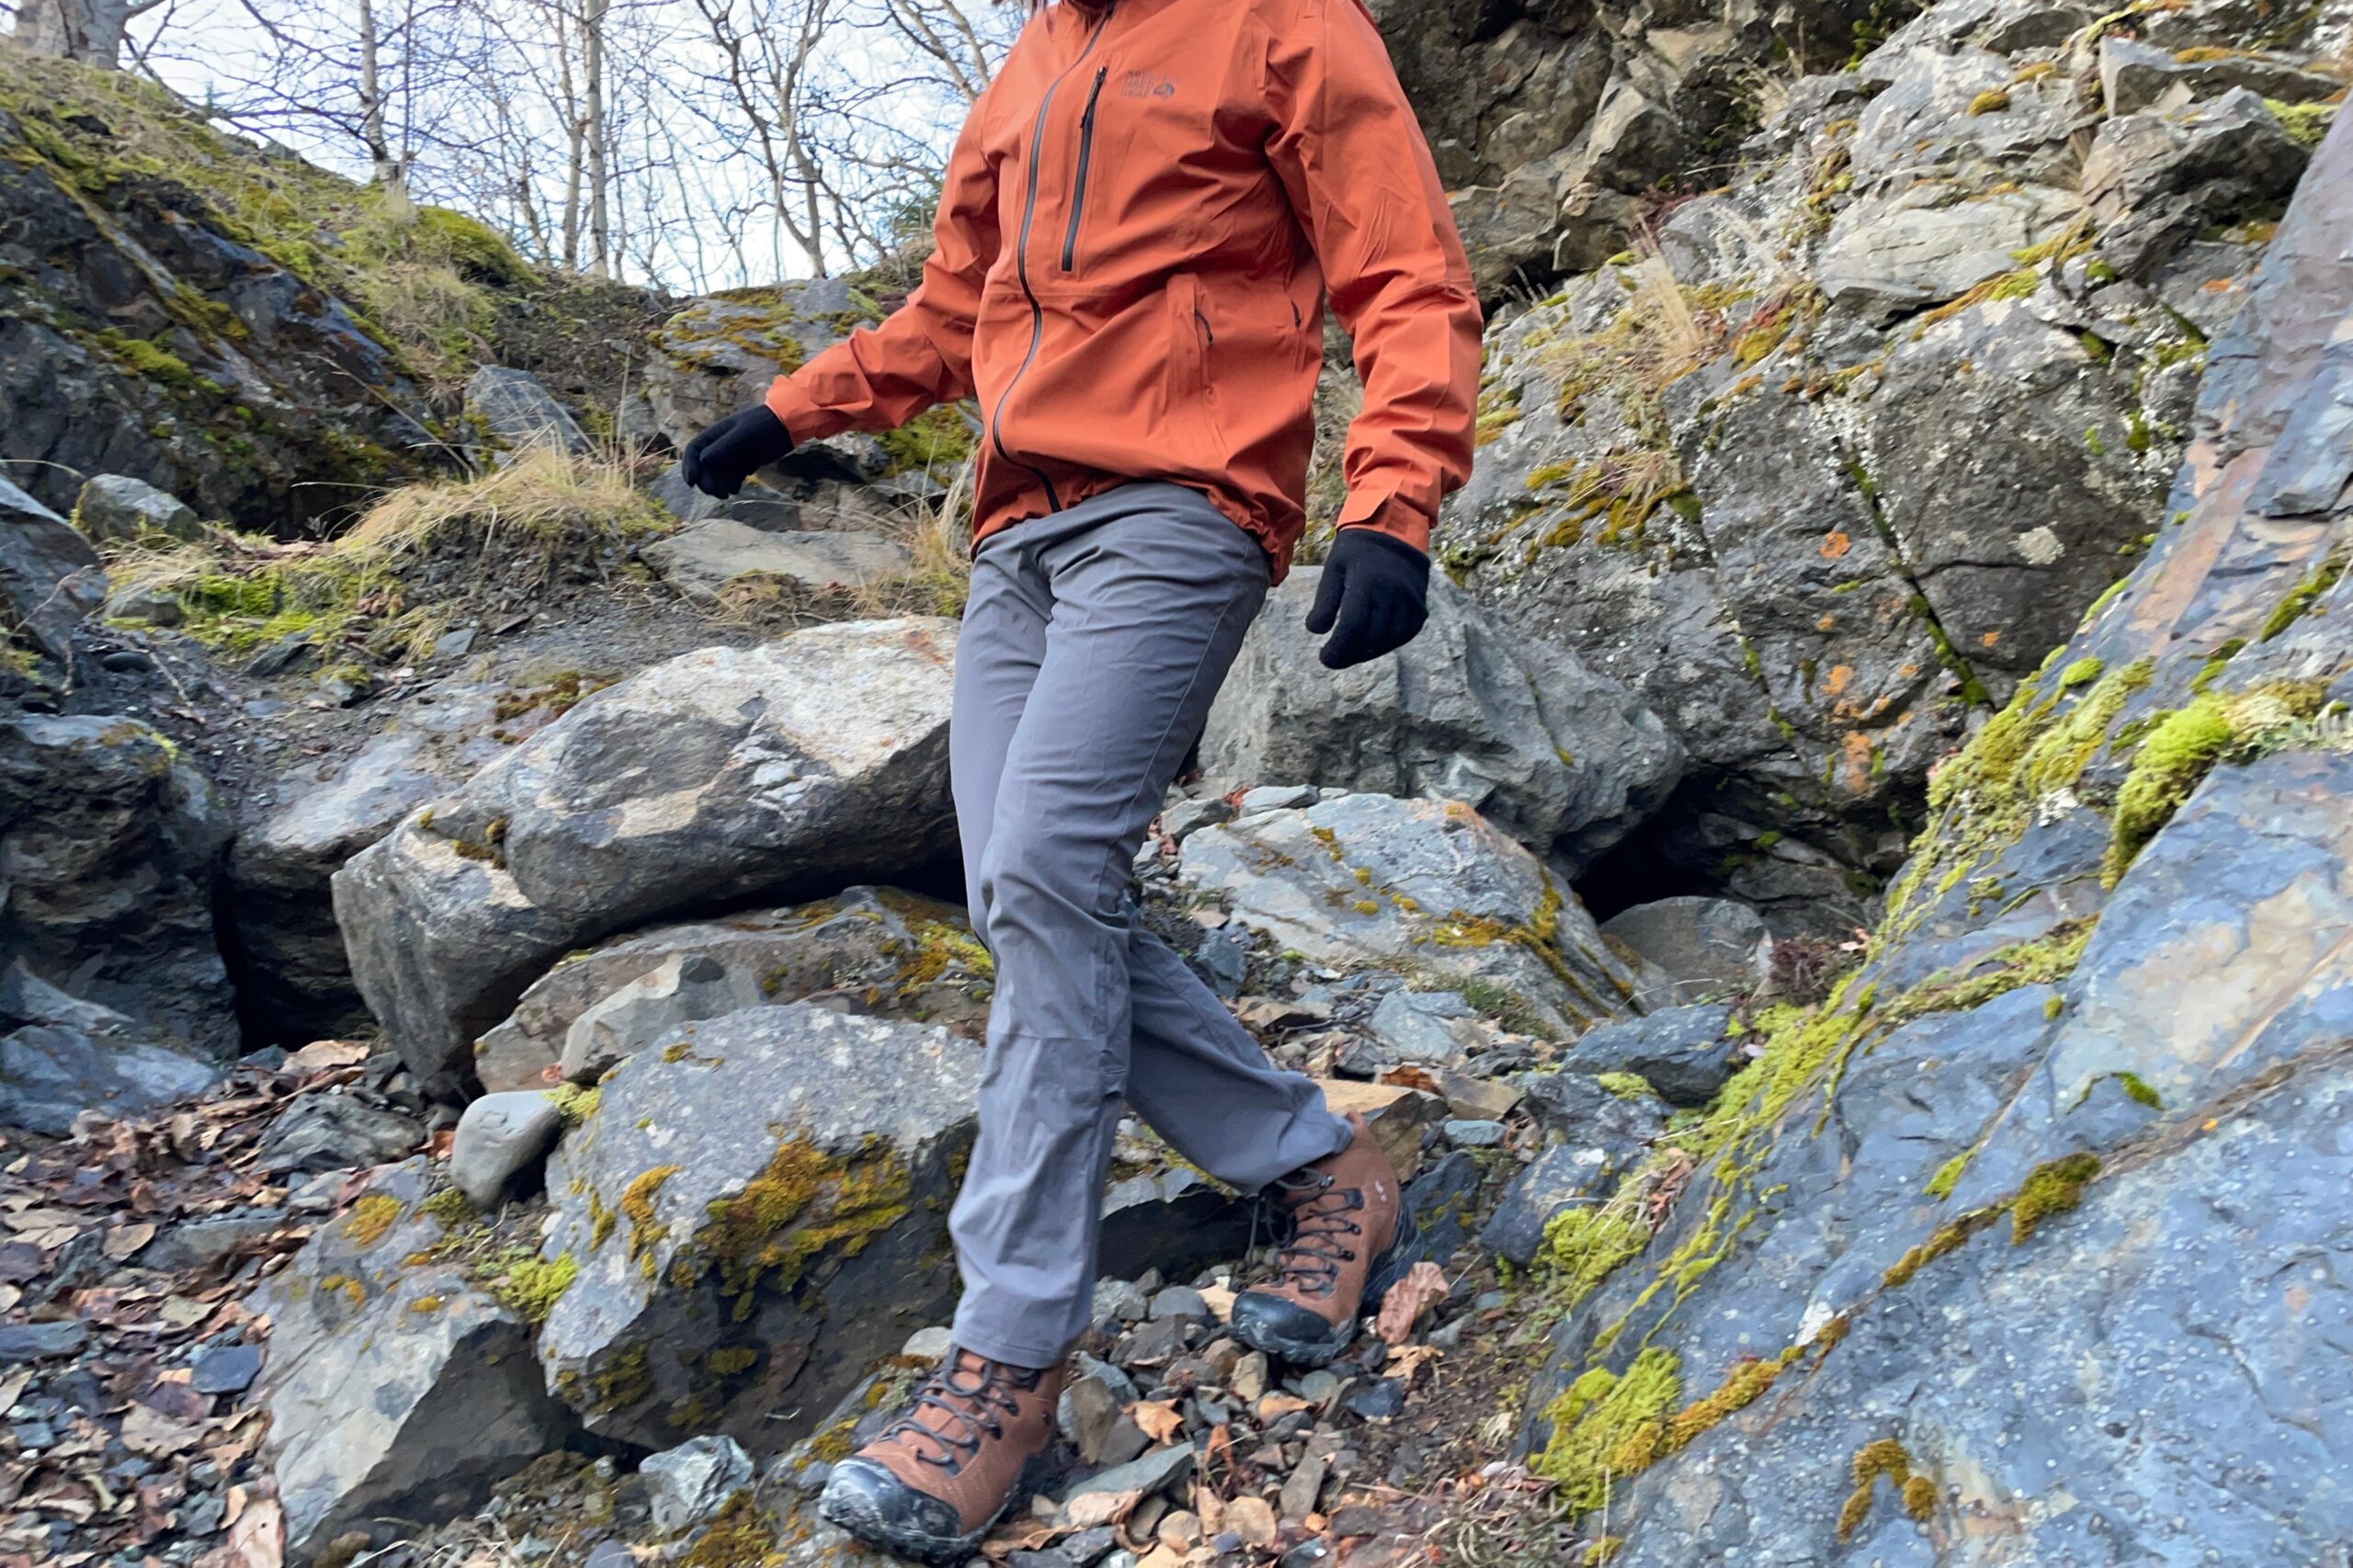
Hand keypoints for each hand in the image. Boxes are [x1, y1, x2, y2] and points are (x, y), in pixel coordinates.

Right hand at [681, 405, 792, 497]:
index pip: (693, 451)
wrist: (787, 426)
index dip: (689, 467)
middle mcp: (721, 445)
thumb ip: (724, 447)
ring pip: (718, 475)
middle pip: (704, 467)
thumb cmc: (764, 426)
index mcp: (715, 434)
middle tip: (717, 493)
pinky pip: (732, 477)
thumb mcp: (744, 435)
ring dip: (719, 486)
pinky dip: (731, 484)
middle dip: (706, 481)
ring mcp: (733, 455)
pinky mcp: (744, 463)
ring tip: (729, 492)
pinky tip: (737, 488)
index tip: (692, 483)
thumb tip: (703, 461)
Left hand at [1305, 526, 1430, 668]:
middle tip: (1334, 656)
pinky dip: (1387, 644)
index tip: (1325, 658)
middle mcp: (1392, 593)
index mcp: (1367, 581)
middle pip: (1370, 638)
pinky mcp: (1420, 607)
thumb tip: (1316, 630)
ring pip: (1388, 641)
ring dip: (1367, 652)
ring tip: (1350, 651)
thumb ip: (1325, 600)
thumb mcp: (1334, 567)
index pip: (1353, 626)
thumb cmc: (1357, 551)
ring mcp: (1410, 601)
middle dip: (1349, 653)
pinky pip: (1405, 635)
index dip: (1338, 648)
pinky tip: (1371, 644)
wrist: (1396, 532)